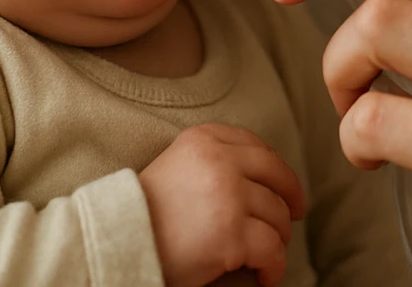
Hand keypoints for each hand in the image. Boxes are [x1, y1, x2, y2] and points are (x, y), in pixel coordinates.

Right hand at [138, 123, 306, 286]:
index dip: (276, 169)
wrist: (117, 242)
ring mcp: (228, 196)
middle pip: (276, 176)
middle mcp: (220, 160)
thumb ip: (215, 159)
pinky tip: (266, 276)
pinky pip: (272, 250)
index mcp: (204, 139)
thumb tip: (267, 176)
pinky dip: (274, 266)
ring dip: (278, 239)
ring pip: (278, 216)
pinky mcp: (231, 235)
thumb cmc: (145, 212)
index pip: (256, 145)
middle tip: (295, 217)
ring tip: (267, 254)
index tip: (283, 186)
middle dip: (291, 199)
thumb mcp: (177, 165)